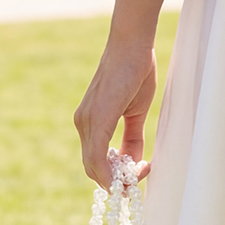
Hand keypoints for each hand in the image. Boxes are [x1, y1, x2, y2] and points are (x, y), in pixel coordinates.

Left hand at [74, 40, 157, 187]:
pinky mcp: (97, 118)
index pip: (96, 161)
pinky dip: (110, 172)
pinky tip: (129, 173)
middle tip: (140, 177)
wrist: (132, 44)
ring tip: (141, 172)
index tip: (138, 173)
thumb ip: (132, 137)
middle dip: (116, 180)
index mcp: (90, 121)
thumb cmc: (136, 71)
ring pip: (93, 166)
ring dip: (117, 178)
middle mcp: (83, 123)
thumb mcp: (136, 110)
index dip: (115, 175)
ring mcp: (87, 121)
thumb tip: (134, 161)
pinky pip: (97, 156)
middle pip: (92, 169)